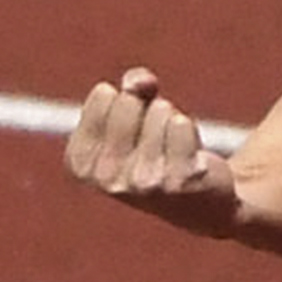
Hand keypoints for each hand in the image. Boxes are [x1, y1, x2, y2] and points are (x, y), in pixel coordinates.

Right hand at [63, 66, 238, 234]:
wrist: (200, 200)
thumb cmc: (160, 151)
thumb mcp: (136, 115)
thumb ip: (132, 87)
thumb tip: (139, 81)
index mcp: (81, 164)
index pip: (104, 95)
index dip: (127, 100)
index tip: (133, 127)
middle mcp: (107, 179)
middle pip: (129, 101)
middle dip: (149, 109)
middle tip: (158, 139)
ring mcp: (142, 183)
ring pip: (160, 111)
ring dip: (172, 121)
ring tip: (175, 149)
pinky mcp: (179, 181)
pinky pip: (182, 125)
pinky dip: (189, 131)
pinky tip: (191, 157)